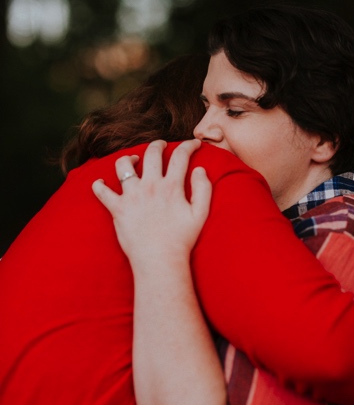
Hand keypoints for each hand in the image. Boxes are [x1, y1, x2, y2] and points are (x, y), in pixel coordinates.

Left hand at [92, 139, 211, 274]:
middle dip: (158, 144)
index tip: (193, 144)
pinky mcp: (117, 209)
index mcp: (172, 187)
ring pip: (123, 166)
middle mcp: (150, 187)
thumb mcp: (201, 214)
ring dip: (129, 159)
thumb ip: (203, 188)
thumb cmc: (182, 239)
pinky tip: (101, 183)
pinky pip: (101, 192)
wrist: (159, 260)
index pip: (180, 156)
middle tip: (161, 145)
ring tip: (133, 161)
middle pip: (151, 153)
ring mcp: (131, 197)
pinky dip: (99, 185)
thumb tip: (200, 169)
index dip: (189, 145)